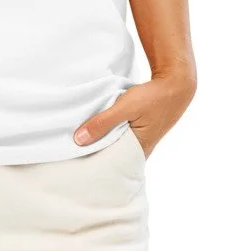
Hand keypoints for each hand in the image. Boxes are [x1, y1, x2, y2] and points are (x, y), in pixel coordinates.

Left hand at [72, 68, 195, 157]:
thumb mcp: (125, 107)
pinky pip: (121, 137)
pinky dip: (111, 135)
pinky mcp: (141, 132)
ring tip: (82, 145)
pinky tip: (98, 131)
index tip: (77, 165)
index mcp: (138, 150)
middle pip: (114, 158)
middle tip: (74, 156)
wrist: (176, 84)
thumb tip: (79, 140)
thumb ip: (102, 123)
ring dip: (103, 143)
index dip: (95, 165)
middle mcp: (141, 150)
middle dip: (96, 156)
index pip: (112, 166)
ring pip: (117, 147)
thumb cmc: (153, 97)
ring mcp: (142, 141)